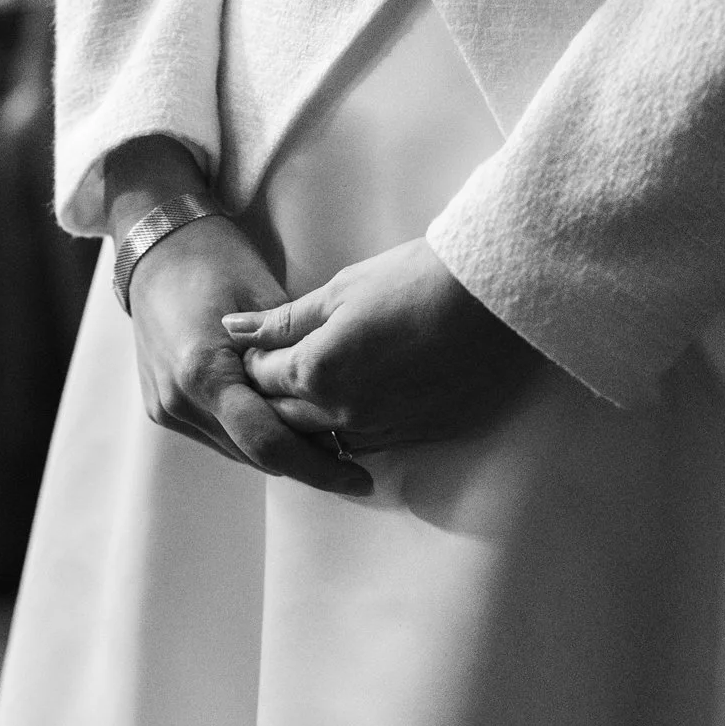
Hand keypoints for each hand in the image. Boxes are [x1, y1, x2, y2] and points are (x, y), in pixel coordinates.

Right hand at [104, 138, 371, 496]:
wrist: (156, 249)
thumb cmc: (217, 261)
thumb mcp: (268, 301)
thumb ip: (297, 360)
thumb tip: (341, 405)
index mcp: (203, 373)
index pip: (268, 443)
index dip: (318, 469)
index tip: (358, 479)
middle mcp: (179, 401)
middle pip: (256, 455)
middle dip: (305, 460)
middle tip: (352, 460)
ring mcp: (166, 408)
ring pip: (239, 453)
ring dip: (280, 450)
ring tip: (324, 442)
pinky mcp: (162, 409)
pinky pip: (220, 437)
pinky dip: (253, 435)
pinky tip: (283, 421)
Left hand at [225, 239, 541, 451]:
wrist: (493, 299)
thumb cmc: (415, 280)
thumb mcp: (340, 290)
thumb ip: (283, 320)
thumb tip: (231, 330)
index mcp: (315, 372)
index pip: (262, 379)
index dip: (256, 359)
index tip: (264, 344)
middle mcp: (341, 413)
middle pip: (285, 418)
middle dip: (274, 396)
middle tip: (280, 369)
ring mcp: (380, 429)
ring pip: (324, 439)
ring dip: (311, 420)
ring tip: (319, 388)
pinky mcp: (416, 435)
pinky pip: (366, 444)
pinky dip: (351, 428)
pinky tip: (359, 402)